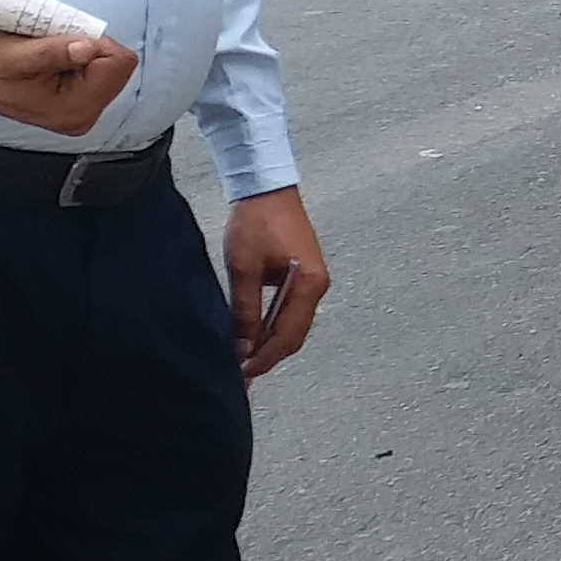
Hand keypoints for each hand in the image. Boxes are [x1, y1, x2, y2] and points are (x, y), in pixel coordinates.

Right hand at [0, 27, 139, 136]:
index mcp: (73, 109)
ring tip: (45, 54)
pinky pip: (94, 69)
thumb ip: (55, 52)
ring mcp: (80, 110)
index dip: (93, 42)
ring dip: (80, 51)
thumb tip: (90, 48)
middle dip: (88, 48)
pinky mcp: (74, 101)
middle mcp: (83, 115)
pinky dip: (75, 57)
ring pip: (108, 65)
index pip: (119, 63)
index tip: (61, 41)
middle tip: (49, 48)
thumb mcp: (15, 54)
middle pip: (117, 65)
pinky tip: (47, 60)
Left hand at [222, 187, 329, 379]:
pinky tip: (255, 332)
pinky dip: (274, 325)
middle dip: (270, 354)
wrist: (266, 186)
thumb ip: (245, 311)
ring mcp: (312, 279)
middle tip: (243, 372)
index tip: (245, 374)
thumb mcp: (244, 268)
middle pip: (295, 334)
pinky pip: (292, 310)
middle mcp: (318, 285)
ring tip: (245, 355)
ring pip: (294, 324)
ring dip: (272, 341)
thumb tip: (243, 345)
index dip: (266, 357)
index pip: (289, 335)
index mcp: (309, 284)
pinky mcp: (303, 274)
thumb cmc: (257, 221)